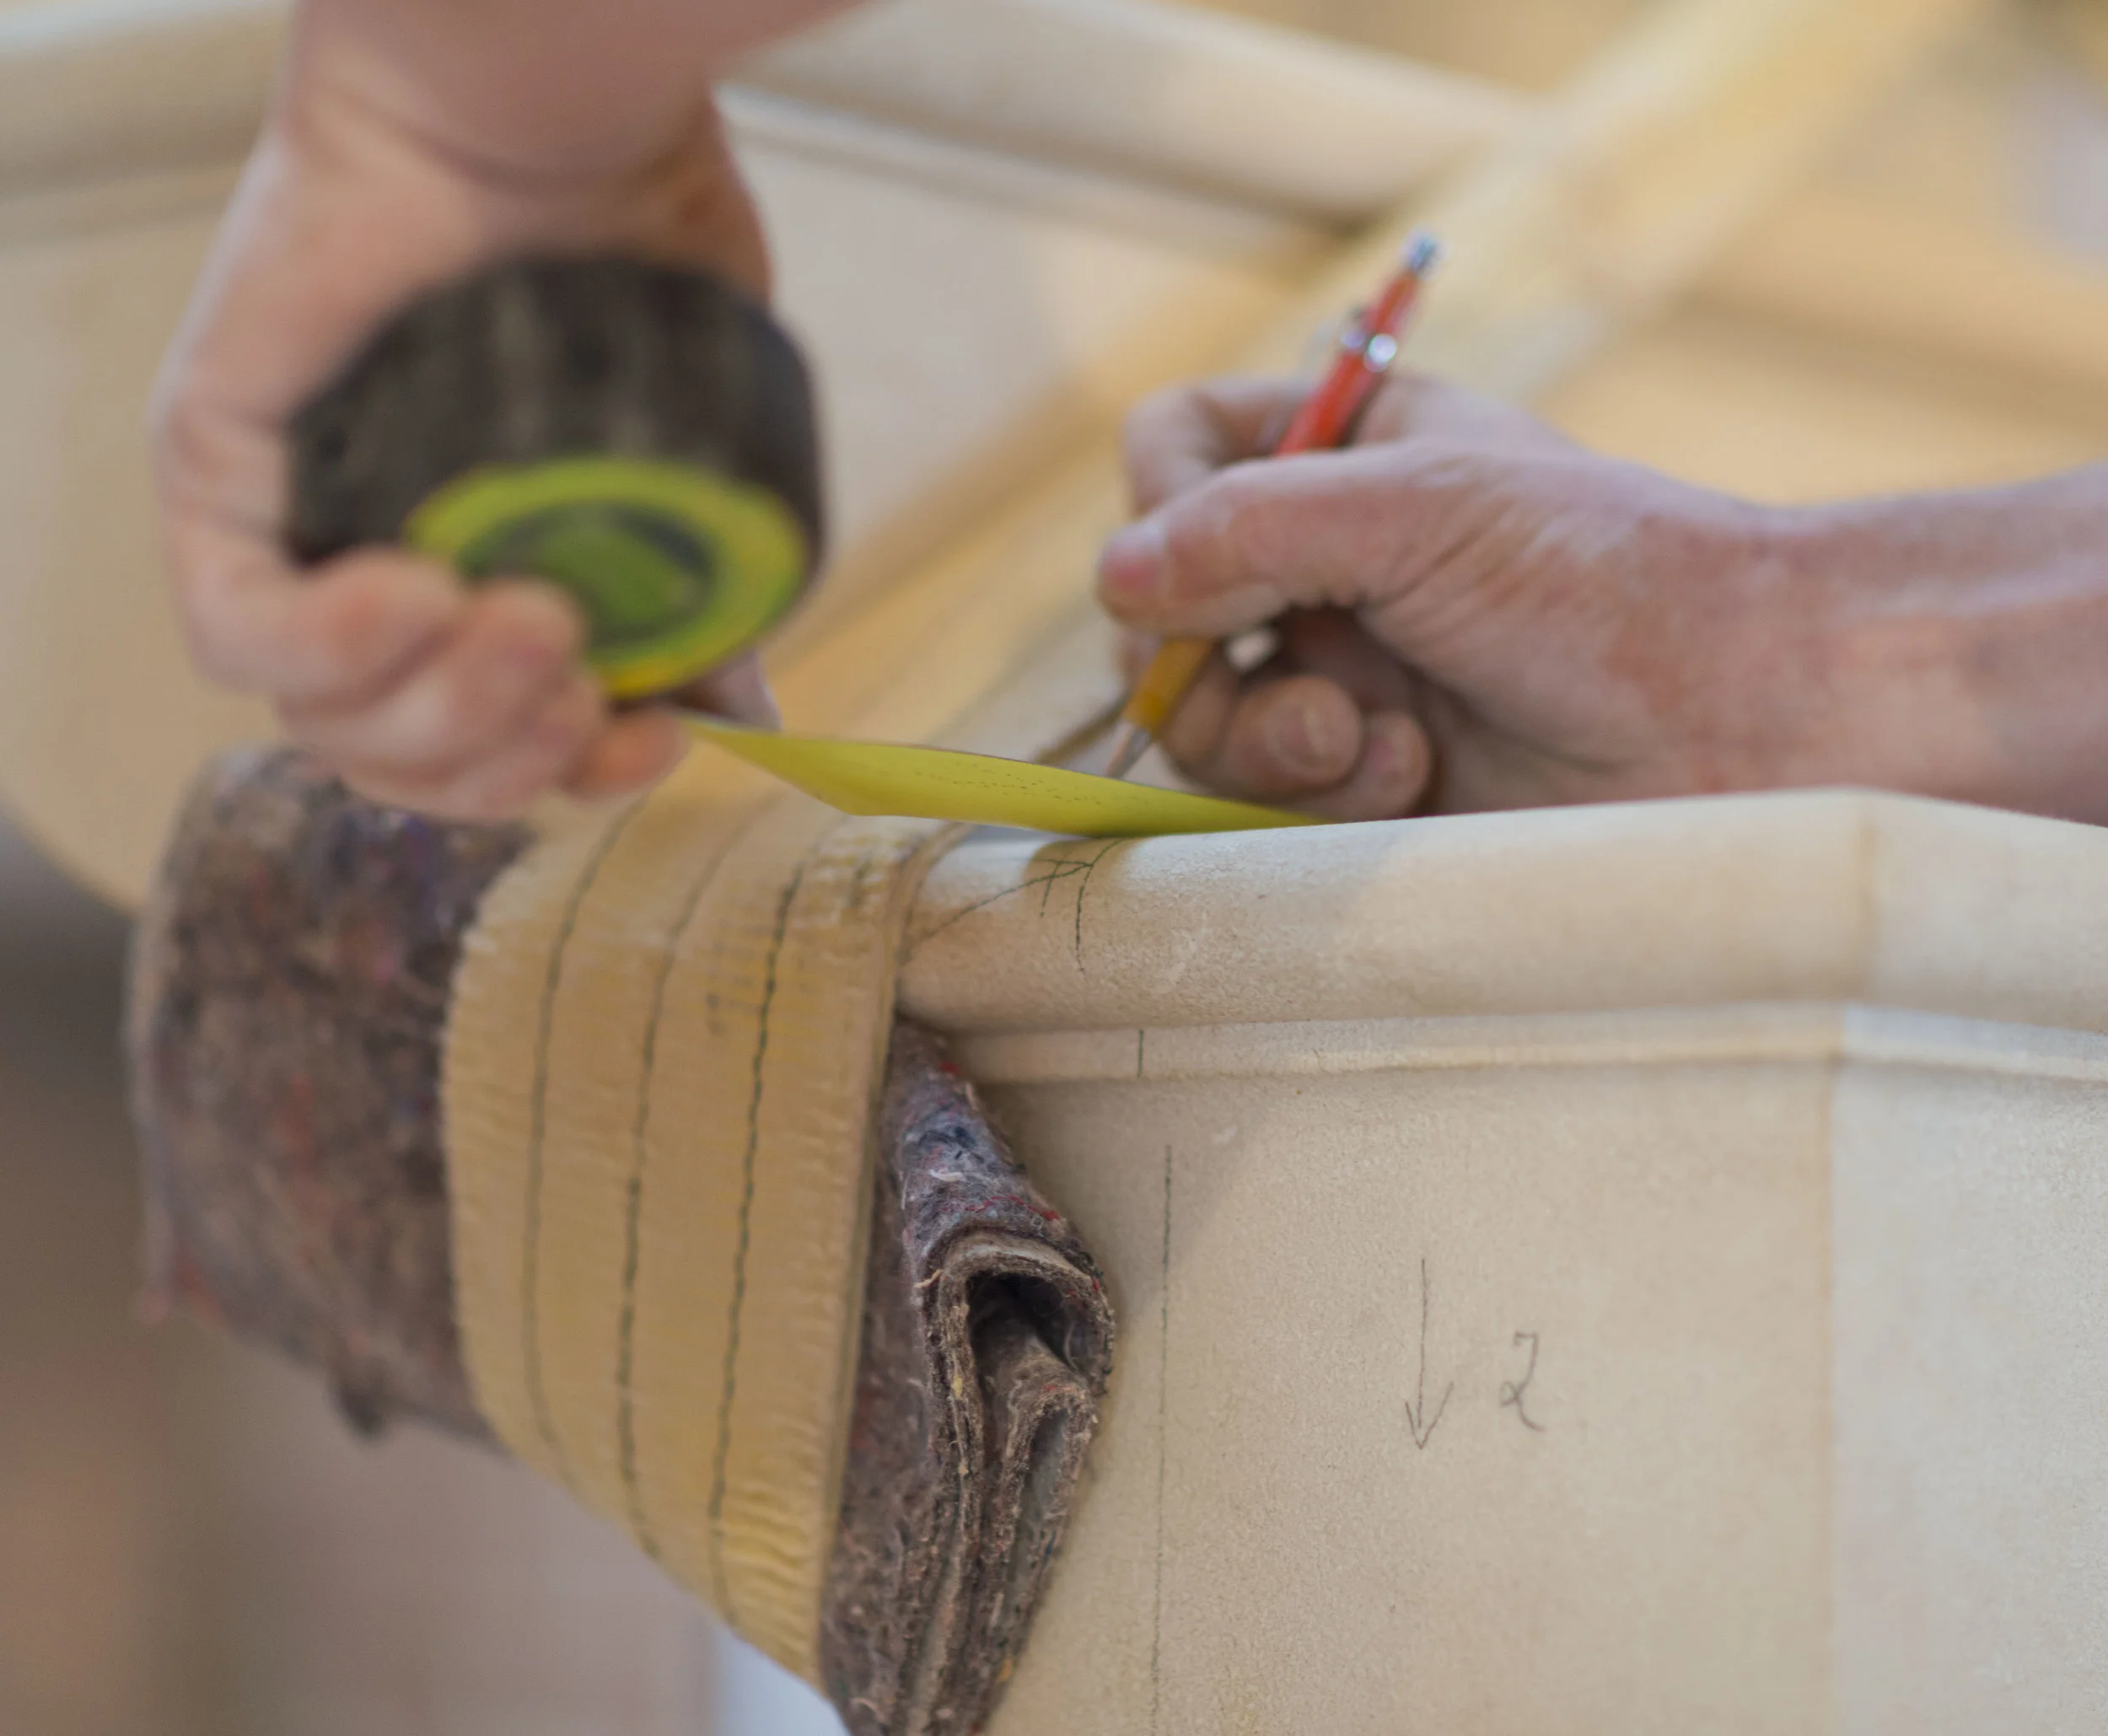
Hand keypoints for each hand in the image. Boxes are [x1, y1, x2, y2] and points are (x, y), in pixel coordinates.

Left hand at [154, 52, 774, 819]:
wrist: (557, 106)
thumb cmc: (633, 243)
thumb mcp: (695, 446)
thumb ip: (697, 590)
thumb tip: (727, 709)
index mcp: (481, 573)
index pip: (477, 751)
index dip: (558, 783)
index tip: (649, 742)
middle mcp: (375, 562)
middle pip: (393, 759)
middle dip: (501, 766)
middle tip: (582, 688)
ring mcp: (289, 524)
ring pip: (318, 721)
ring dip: (440, 712)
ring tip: (528, 621)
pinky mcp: (216, 470)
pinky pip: (236, 633)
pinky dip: (338, 648)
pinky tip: (421, 591)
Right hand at [1095, 372, 2102, 820]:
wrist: (1744, 717)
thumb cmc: (1605, 576)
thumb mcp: (1420, 507)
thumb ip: (1249, 526)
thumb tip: (1111, 575)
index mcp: (1348, 453)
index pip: (1178, 447)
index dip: (1160, 499)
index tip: (1208, 550)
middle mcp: (1329, 562)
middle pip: (1161, 606)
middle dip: (1206, 660)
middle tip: (1294, 681)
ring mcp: (1345, 672)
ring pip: (1203, 718)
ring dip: (1270, 738)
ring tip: (1373, 744)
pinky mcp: (1369, 775)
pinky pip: (1269, 799)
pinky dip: (1326, 790)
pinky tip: (1416, 780)